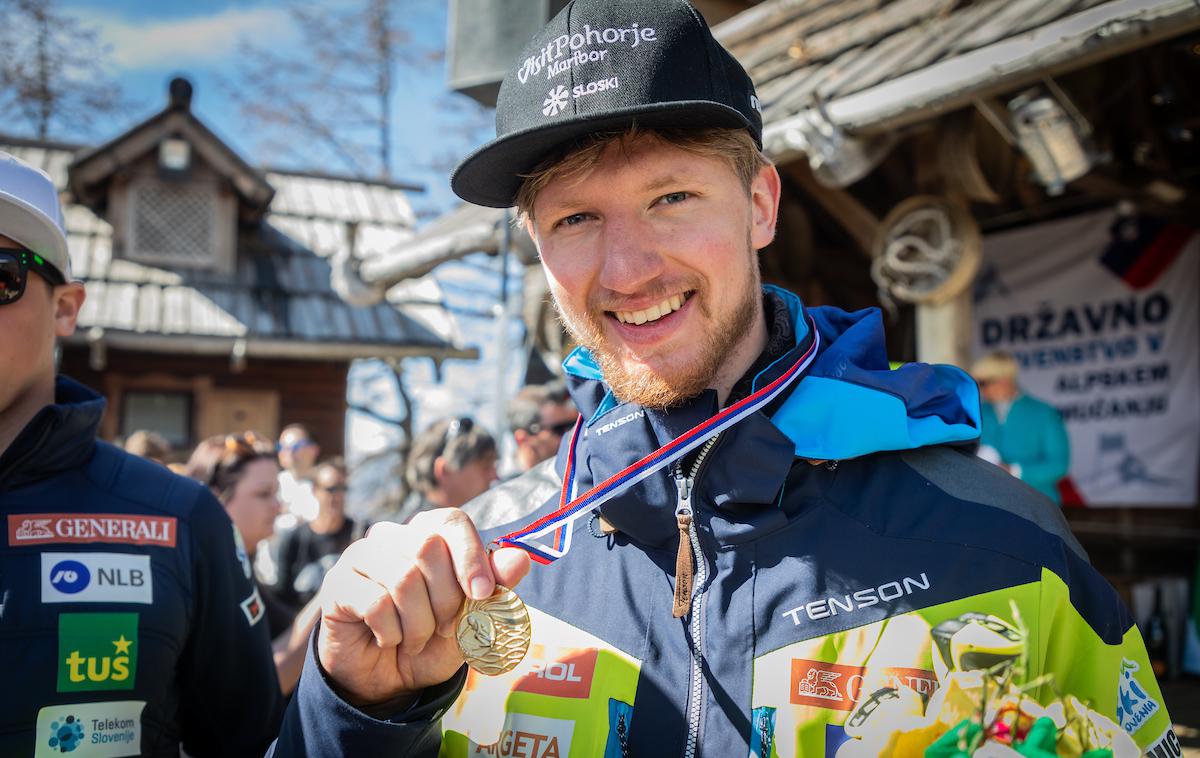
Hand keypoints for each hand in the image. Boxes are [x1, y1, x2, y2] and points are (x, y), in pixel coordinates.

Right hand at [315, 508, 530, 706]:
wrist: (386, 680)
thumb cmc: (431, 642)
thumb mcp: (472, 621)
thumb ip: (496, 590)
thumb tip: (521, 558)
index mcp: (429, 534)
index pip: (452, 521)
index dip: (470, 555)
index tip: (482, 593)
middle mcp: (393, 536)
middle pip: (428, 547)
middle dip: (446, 600)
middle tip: (443, 629)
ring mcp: (362, 556)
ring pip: (402, 578)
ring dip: (419, 624)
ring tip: (416, 639)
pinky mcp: (338, 583)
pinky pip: (374, 603)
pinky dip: (391, 632)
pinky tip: (387, 639)